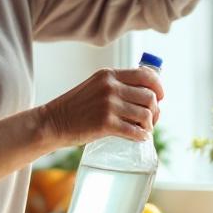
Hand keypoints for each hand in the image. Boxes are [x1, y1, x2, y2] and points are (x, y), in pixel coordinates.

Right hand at [40, 68, 163, 146]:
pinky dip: (141, 136)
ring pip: (145, 114)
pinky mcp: (106, 124)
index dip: (158, 87)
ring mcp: (109, 105)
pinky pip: (135, 130)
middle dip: (155, 110)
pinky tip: (139, 137)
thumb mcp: (95, 86)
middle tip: (150, 120)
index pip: (146, 75)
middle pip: (149, 96)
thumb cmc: (75, 107)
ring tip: (143, 129)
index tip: (160, 97)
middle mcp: (111, 87)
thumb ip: (116, 85)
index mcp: (109, 75)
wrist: (52, 122)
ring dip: (149, 124)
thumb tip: (146, 93)